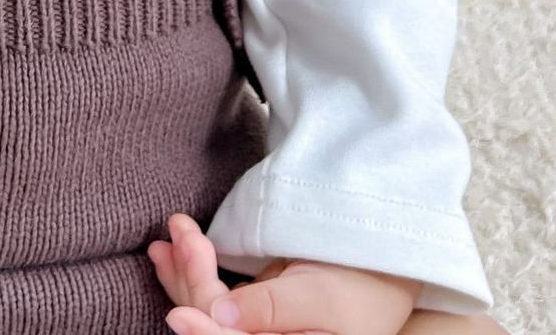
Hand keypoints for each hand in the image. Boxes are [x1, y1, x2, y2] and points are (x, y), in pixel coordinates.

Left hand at [149, 212, 419, 333]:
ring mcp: (258, 333)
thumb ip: (270, 309)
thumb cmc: (362, 282)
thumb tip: (216, 314)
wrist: (386, 265)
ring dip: (184, 273)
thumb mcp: (321, 296)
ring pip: (208, 312)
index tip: (177, 315)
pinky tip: (175, 249)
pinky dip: (195, 271)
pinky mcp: (253, 314)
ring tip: (169, 236)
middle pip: (216, 327)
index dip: (206, 334)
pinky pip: (215, 299)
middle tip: (178, 230)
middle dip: (192, 280)